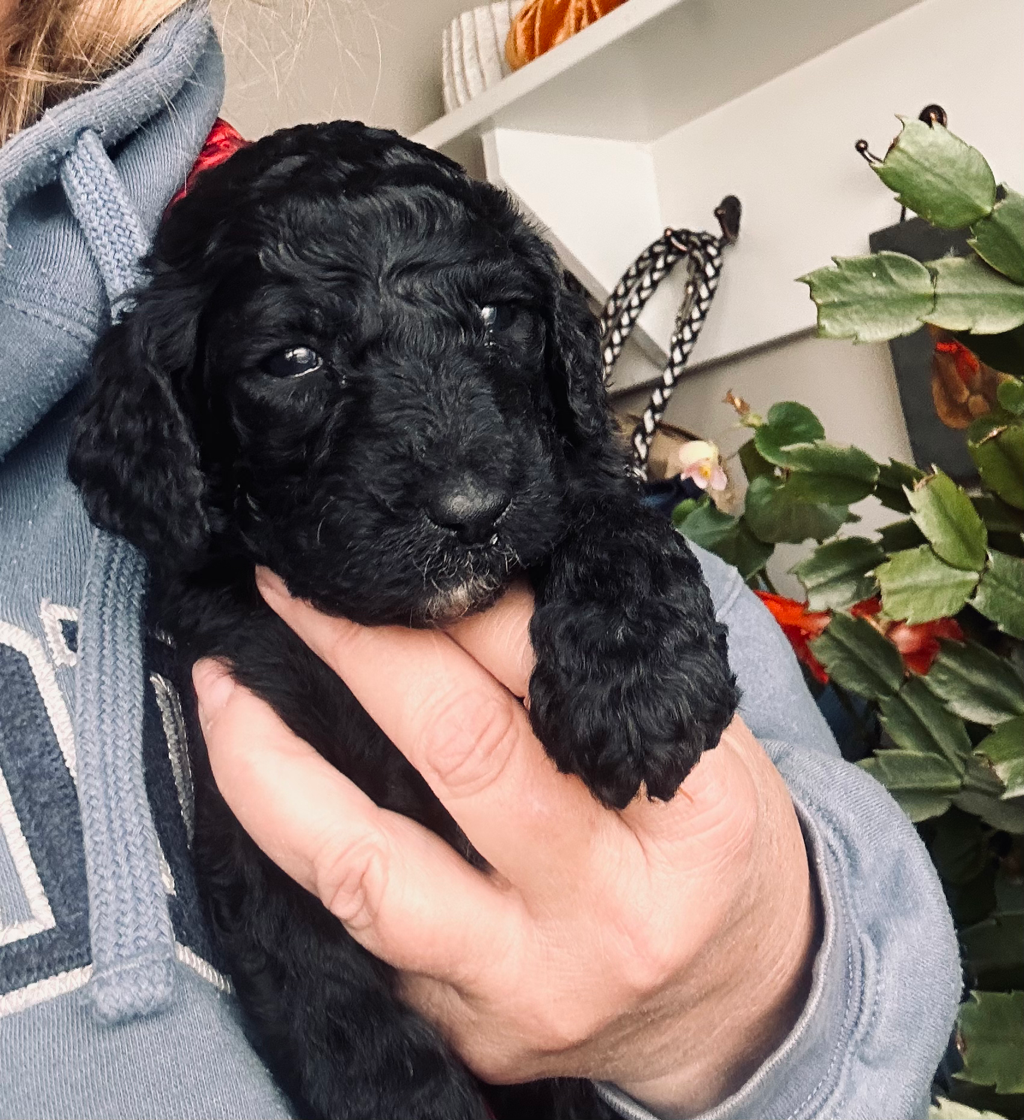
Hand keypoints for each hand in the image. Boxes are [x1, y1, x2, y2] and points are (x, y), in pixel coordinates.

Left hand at [193, 572, 815, 1116]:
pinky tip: (259, 784)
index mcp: (692, 821)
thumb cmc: (718, 853)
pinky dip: (296, 847)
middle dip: (359, 651)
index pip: (555, 679)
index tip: (411, 559)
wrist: (742, 1004)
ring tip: (222, 688)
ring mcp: (529, 987)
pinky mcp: (471, 1032)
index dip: (469, 603)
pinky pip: (358, 934)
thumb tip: (466, 586)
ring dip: (271, 768)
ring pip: (366, 871)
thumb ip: (593, 675)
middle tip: (293, 586)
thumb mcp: (703, 744)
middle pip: (460, 758)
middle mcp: (607, 913)